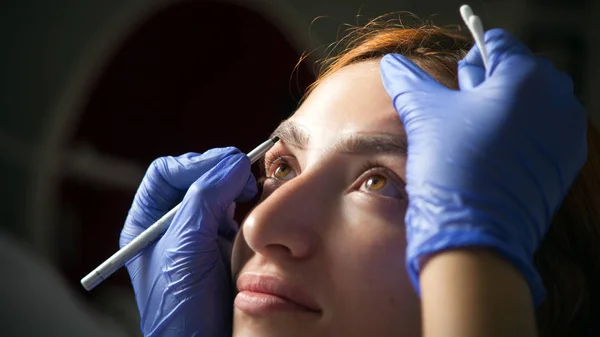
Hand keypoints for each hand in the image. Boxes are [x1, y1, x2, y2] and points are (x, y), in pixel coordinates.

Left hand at [120, 147, 256, 336]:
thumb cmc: (182, 306)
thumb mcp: (186, 246)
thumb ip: (206, 198)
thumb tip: (234, 163)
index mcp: (148, 221)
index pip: (167, 173)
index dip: (195, 165)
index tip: (224, 170)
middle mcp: (173, 224)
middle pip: (197, 178)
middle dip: (221, 174)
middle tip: (245, 180)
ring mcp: (200, 234)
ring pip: (220, 193)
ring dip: (238, 188)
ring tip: (253, 193)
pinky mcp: (224, 245)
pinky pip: (238, 213)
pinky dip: (250, 207)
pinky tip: (258, 211)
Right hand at [380, 28, 586, 305]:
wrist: (475, 235)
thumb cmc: (453, 169)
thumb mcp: (424, 113)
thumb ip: (409, 80)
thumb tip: (391, 64)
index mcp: (527, 76)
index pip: (497, 44)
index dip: (468, 61)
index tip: (453, 86)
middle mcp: (558, 99)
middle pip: (517, 72)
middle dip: (486, 88)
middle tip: (459, 116)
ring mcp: (567, 134)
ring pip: (529, 104)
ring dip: (500, 113)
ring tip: (471, 141)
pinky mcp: (565, 163)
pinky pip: (540, 133)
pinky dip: (516, 137)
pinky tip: (489, 159)